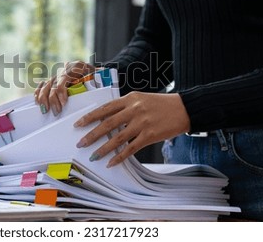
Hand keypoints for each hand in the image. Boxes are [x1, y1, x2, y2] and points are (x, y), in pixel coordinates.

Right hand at [34, 61, 95, 114]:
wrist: (97, 72)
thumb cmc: (99, 76)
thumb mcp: (100, 76)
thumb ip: (97, 81)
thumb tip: (96, 88)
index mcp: (77, 66)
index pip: (64, 78)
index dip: (61, 91)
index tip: (64, 102)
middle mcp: (65, 69)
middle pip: (53, 83)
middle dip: (53, 99)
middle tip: (57, 111)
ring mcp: (58, 74)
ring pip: (46, 85)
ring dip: (43, 98)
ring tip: (45, 110)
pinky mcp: (54, 80)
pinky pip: (43, 85)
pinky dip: (39, 93)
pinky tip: (37, 102)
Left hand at [74, 91, 190, 166]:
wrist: (184, 108)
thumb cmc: (161, 104)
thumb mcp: (140, 99)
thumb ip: (125, 107)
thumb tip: (107, 119)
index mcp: (129, 99)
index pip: (105, 108)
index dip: (90, 117)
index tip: (78, 124)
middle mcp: (134, 110)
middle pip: (108, 124)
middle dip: (92, 134)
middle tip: (81, 143)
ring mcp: (142, 123)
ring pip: (118, 138)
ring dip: (103, 149)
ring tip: (93, 155)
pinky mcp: (150, 135)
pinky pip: (131, 148)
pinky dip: (120, 157)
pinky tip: (112, 162)